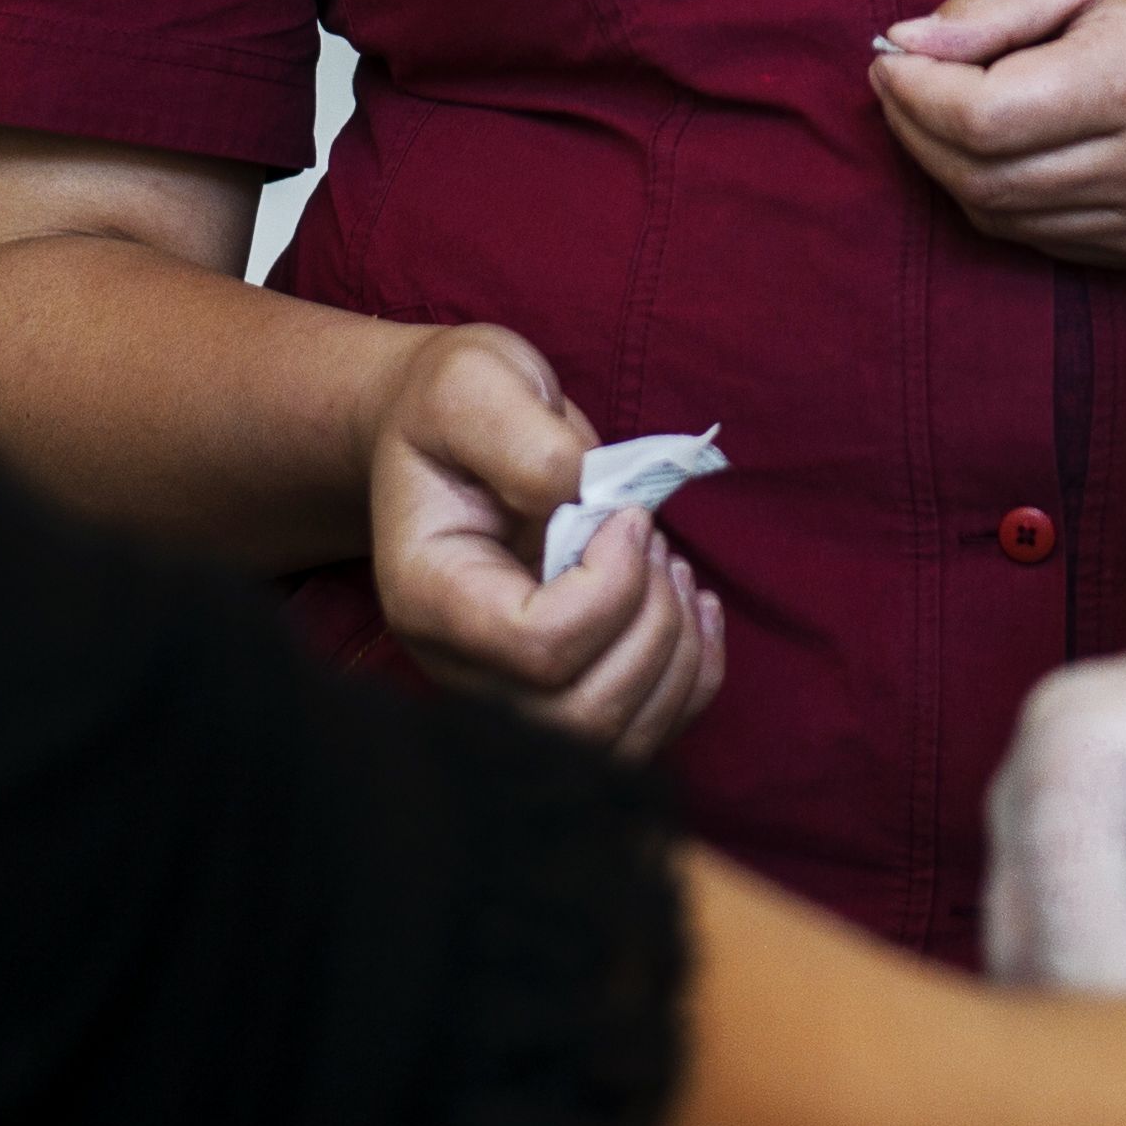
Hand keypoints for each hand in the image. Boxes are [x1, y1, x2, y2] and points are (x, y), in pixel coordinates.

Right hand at [361, 320, 724, 763]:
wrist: (446, 438)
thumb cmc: (455, 408)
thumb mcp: (474, 383)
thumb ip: (523, 439)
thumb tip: (580, 503)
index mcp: (429, 596)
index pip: (537, 648)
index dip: (610, 588)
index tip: (626, 515)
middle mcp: (463, 668)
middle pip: (580, 716)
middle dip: (652, 626)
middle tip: (654, 539)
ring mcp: (510, 692)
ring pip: (616, 742)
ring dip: (678, 653)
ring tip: (673, 566)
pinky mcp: (560, 692)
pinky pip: (646, 733)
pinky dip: (695, 675)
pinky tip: (696, 604)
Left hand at [870, 0, 1125, 272]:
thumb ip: (998, 0)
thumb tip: (908, 42)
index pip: (982, 118)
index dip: (915, 92)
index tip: (892, 54)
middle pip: (981, 178)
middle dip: (916, 130)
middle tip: (899, 79)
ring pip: (1004, 217)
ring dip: (950, 165)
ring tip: (941, 105)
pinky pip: (1044, 238)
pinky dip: (1001, 196)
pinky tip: (1002, 143)